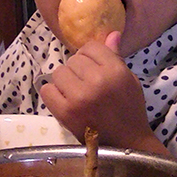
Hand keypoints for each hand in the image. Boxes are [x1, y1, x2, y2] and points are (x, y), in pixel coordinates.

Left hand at [41, 32, 168, 154]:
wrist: (126, 143)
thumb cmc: (130, 110)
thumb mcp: (129, 80)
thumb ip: (116, 56)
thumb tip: (112, 33)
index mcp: (115, 71)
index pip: (90, 47)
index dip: (90, 56)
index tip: (93, 68)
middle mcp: (96, 81)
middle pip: (73, 59)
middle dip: (78, 69)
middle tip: (85, 83)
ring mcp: (78, 97)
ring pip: (59, 72)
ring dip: (65, 80)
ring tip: (75, 92)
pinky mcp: (64, 112)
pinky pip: (47, 90)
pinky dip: (53, 93)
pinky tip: (64, 100)